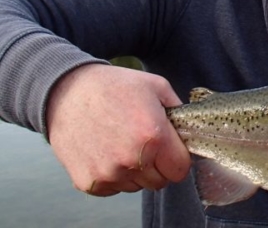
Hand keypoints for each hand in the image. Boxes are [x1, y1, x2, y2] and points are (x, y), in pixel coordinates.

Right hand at [46, 63, 190, 195]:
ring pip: (137, 186)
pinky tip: (107, 150)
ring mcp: (108, 173)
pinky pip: (114, 188)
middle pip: (160, 181)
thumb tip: (192, 130)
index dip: (178, 159)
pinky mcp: (89, 181)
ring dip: (136, 170)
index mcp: (154, 135)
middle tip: (146, 143)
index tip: (171, 150)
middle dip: (158, 165)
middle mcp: (132, 159)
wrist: (67, 92)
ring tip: (123, 142)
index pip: (180, 170)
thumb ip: (179, 111)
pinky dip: (114, 175)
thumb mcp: (156, 86)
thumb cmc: (115, 86)